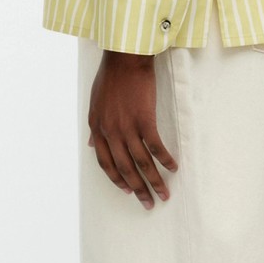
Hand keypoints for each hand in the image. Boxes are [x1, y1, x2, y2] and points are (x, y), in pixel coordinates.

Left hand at [87, 50, 178, 208]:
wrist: (125, 58)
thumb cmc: (110, 77)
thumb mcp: (94, 103)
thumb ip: (94, 127)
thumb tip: (90, 145)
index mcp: (97, 128)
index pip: (106, 163)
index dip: (117, 179)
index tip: (127, 191)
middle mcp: (109, 132)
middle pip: (124, 168)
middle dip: (138, 189)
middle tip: (149, 203)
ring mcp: (126, 127)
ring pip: (140, 163)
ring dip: (154, 181)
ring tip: (164, 194)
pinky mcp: (144, 119)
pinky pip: (155, 146)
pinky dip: (164, 160)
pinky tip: (173, 168)